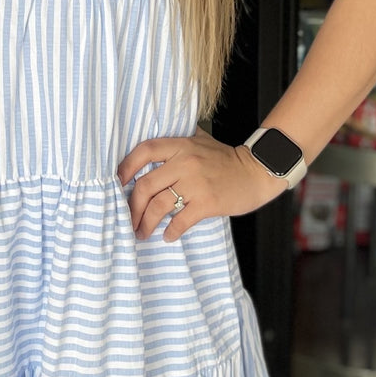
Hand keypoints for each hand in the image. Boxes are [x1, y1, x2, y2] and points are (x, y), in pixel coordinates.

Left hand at [116, 130, 288, 241]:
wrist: (257, 172)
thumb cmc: (226, 158)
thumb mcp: (201, 140)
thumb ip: (179, 140)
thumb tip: (152, 147)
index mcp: (181, 145)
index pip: (144, 151)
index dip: (126, 167)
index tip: (118, 183)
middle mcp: (186, 162)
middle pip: (145, 185)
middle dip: (133, 206)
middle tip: (130, 219)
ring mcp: (196, 183)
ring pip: (159, 205)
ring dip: (146, 223)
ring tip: (142, 232)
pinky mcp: (208, 203)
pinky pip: (180, 221)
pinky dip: (171, 231)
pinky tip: (167, 236)